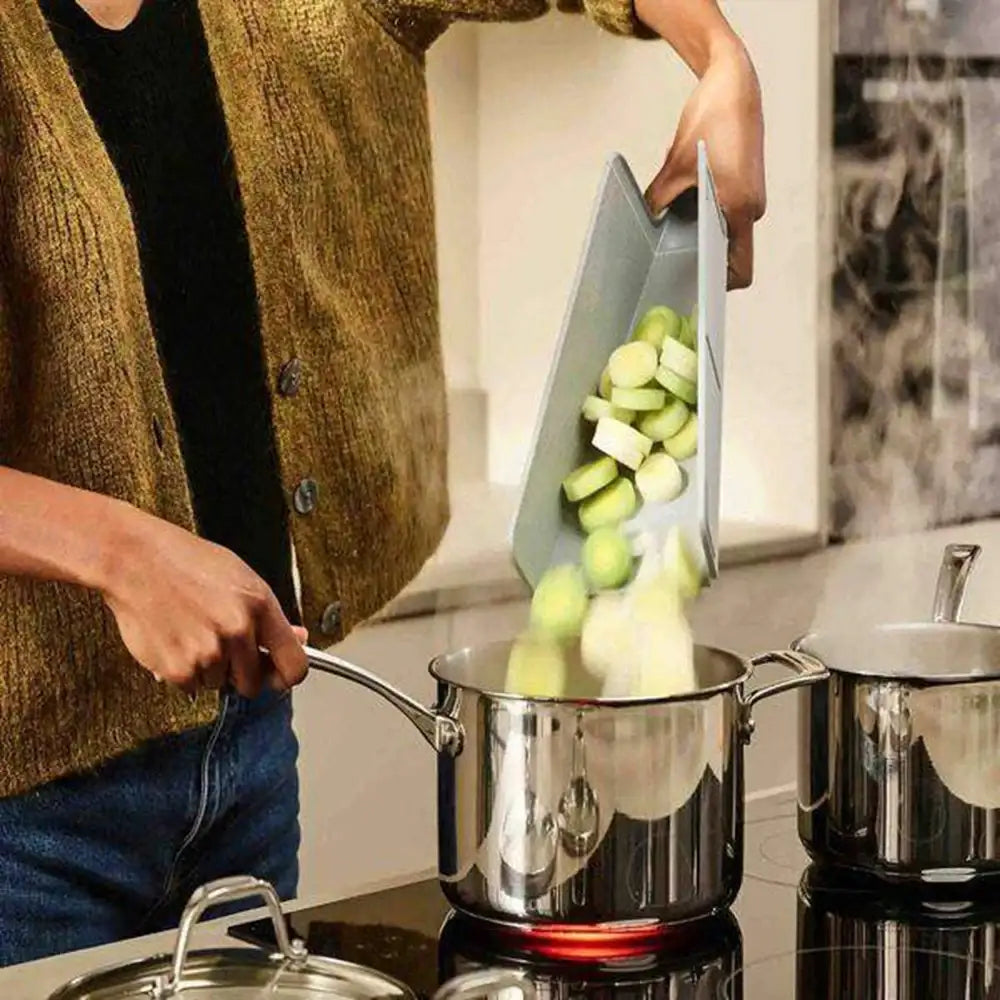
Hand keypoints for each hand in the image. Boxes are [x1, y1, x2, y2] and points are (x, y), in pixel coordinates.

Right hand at [99, 507, 308, 698]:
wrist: (135, 560)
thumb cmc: (187, 563)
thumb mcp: (241, 578)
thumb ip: (270, 616)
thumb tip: (298, 637)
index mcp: (260, 606)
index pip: (295, 665)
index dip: (286, 675)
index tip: (278, 675)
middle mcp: (238, 631)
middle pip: (254, 683)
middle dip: (241, 672)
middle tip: (222, 647)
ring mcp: (208, 653)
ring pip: (219, 684)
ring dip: (209, 669)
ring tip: (192, 632)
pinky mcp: (178, 669)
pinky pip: (191, 687)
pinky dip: (183, 672)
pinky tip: (175, 640)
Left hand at [644, 37, 765, 288]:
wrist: (735, 84)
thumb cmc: (711, 120)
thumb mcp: (676, 165)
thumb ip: (660, 200)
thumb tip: (644, 229)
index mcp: (741, 208)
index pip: (739, 270)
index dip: (718, 287)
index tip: (693, 292)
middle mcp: (752, 208)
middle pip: (731, 257)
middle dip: (704, 263)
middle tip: (672, 270)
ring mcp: (752, 199)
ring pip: (726, 236)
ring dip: (703, 239)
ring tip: (675, 239)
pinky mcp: (745, 188)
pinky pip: (726, 217)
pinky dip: (707, 220)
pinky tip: (684, 213)